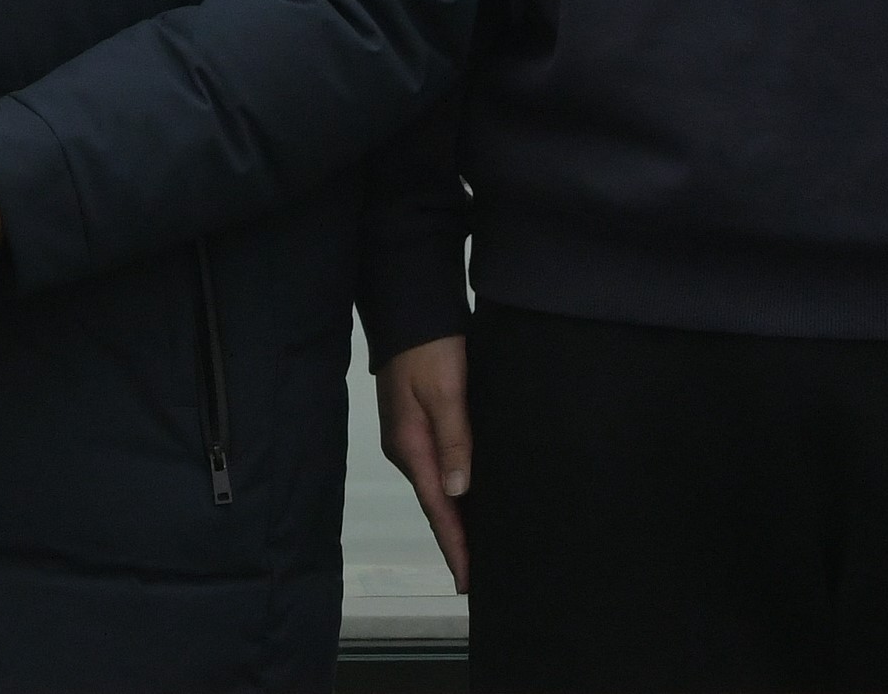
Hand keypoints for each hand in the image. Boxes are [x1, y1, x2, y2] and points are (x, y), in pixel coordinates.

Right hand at [375, 334, 470, 589]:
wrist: (410, 309)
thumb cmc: (430, 347)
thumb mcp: (445, 392)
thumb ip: (454, 441)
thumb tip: (459, 492)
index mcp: (411, 446)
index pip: (437, 507)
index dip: (454, 544)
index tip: (468, 580)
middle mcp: (407, 448)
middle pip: (436, 504)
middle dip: (456, 539)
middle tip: (479, 574)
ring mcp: (410, 436)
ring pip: (438, 487)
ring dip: (457, 516)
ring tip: (480, 545)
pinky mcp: (419, 423)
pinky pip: (440, 468)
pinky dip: (454, 490)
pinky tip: (470, 497)